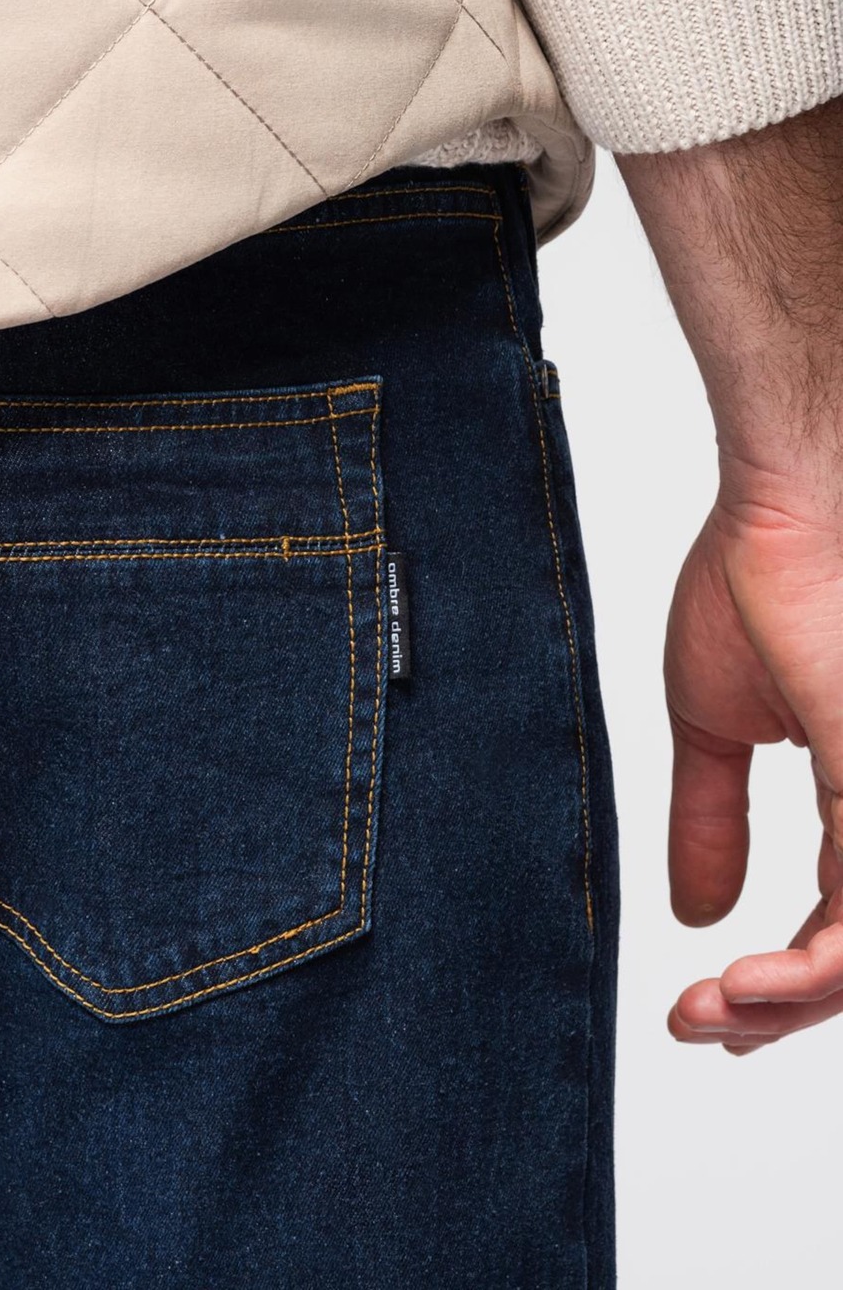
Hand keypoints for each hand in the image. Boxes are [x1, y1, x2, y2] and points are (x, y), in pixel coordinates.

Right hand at [615, 97, 842, 1055]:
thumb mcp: (715, 723)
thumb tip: (692, 907)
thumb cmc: (762, 575)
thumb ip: (711, 820)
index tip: (695, 1004)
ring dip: (789, 1005)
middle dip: (777, 1012)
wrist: (790, 500)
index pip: (834, 929)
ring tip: (714, 1008)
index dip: (770, 983)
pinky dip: (812, 973)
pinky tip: (746, 984)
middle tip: (700, 1020)